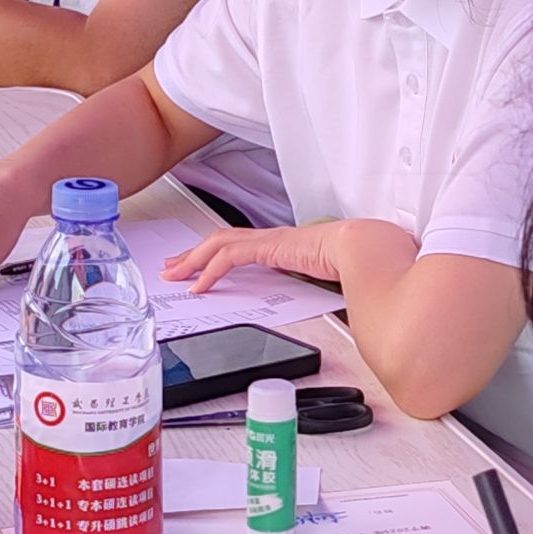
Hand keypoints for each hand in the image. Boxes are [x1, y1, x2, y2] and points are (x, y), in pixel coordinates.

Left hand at [158, 223, 345, 292]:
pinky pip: (229, 258)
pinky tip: (200, 285)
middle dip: (191, 255)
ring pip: (217, 244)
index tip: (195, 266)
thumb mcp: (320, 276)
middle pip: (218, 240)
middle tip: (170, 268)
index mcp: (278, 243)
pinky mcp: (266, 247)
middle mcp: (268, 238)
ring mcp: (266, 240)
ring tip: (174, 274)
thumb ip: (308, 282)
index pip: (235, 244)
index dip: (211, 254)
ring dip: (192, 260)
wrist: (362, 247)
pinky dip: (210, 271)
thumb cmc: (349, 260)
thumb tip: (310, 296)